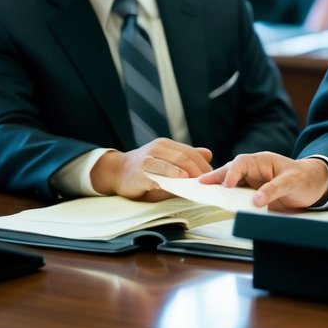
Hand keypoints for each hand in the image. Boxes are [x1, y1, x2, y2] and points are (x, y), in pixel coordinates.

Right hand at [91, 139, 213, 199]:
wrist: (115, 172)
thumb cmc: (143, 169)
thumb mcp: (164, 161)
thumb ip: (184, 158)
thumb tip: (208, 156)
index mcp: (166, 145)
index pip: (191, 153)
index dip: (203, 165)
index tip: (212, 177)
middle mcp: (159, 147)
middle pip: (186, 156)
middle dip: (200, 170)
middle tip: (208, 182)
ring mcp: (149, 157)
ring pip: (176, 160)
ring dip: (191, 172)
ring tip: (199, 181)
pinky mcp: (141, 170)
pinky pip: (159, 171)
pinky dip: (172, 174)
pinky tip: (180, 179)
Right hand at [200, 153, 327, 211]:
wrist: (315, 187)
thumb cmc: (305, 178)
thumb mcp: (292, 182)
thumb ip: (274, 190)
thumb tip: (255, 200)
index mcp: (262, 161)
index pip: (241, 163)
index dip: (232, 173)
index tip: (227, 186)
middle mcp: (254, 170)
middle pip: (230, 171)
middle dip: (215, 177)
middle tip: (200, 185)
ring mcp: (252, 183)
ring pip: (231, 183)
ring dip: (218, 188)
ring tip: (202, 194)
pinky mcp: (252, 195)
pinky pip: (237, 196)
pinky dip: (227, 199)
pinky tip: (217, 204)